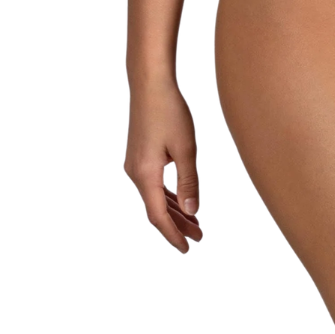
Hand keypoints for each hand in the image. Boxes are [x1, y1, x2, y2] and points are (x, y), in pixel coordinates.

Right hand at [124, 78, 203, 252]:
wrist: (150, 84)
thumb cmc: (169, 111)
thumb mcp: (186, 148)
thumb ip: (189, 182)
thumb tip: (194, 212)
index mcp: (145, 175)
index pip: (158, 216)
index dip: (173, 235)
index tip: (187, 248)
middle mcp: (135, 173)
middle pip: (156, 209)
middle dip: (177, 225)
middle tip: (199, 237)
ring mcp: (135, 164)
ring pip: (155, 196)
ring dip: (174, 210)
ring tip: (196, 223)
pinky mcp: (139, 155)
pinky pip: (153, 184)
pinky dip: (168, 195)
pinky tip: (182, 200)